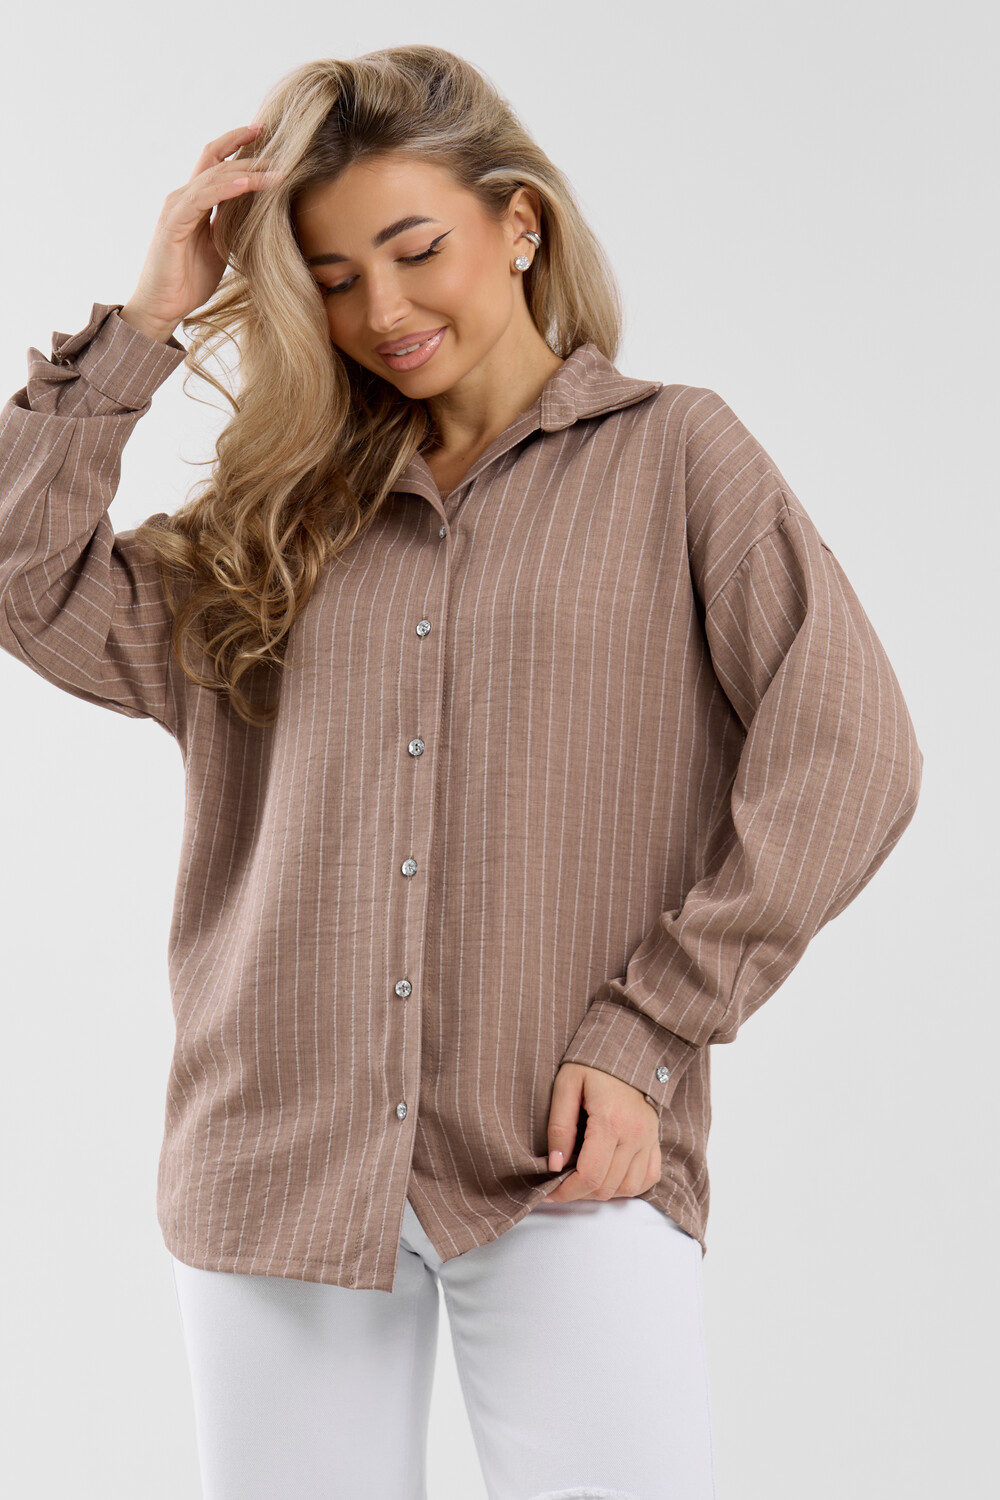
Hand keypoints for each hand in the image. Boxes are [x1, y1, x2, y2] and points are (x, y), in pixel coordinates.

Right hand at [120, 123, 282, 339]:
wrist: (163, 307)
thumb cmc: (189, 280)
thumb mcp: (220, 247)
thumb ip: (232, 226)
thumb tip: (260, 215)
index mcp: (195, 201)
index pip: (216, 161)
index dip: (238, 144)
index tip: (265, 133)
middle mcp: (184, 197)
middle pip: (218, 162)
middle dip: (251, 155)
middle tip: (284, 152)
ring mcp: (176, 208)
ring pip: (213, 177)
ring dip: (247, 172)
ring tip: (276, 171)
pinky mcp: (173, 225)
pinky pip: (202, 199)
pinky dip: (225, 189)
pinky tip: (247, 184)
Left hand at [543, 1062, 659, 1201]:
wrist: (629, 1048)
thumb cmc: (593, 1064)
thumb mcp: (566, 1085)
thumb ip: (559, 1127)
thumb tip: (555, 1165)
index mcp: (611, 1122)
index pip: (590, 1176)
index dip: (566, 1192)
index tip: (549, 1191)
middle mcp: (635, 1135)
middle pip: (607, 1187)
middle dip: (579, 1192)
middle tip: (561, 1181)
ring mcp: (648, 1140)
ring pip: (628, 1188)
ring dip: (603, 1190)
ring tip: (583, 1176)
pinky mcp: (655, 1140)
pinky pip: (647, 1178)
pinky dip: (628, 1185)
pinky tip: (610, 1174)